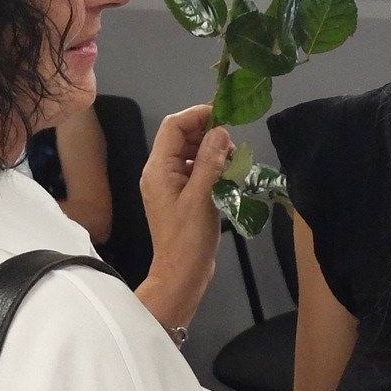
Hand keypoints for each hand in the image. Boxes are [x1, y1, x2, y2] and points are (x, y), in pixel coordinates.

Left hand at [134, 104, 232, 332]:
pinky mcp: (181, 197)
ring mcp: (170, 185)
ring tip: (232, 159)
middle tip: (232, 142)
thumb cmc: (188, 238)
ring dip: (211, 150)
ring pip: (189, 153)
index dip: (197, 115)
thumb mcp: (201, 197)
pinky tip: (228, 174)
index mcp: (158, 169)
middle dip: (206, 133)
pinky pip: (194, 170)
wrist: (181, 275)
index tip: (225, 116)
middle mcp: (160, 172)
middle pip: (180, 137)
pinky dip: (211, 167)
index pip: (173, 126)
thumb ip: (209, 161)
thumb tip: (219, 131)